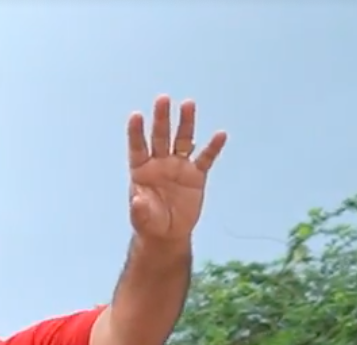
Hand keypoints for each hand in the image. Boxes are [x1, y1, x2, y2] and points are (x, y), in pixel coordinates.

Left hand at [125, 95, 226, 247]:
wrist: (168, 232)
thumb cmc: (149, 223)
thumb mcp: (142, 220)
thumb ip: (139, 210)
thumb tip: (137, 200)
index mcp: (141, 170)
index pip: (138, 147)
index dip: (136, 132)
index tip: (136, 115)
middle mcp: (160, 163)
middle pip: (160, 137)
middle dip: (162, 119)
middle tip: (163, 99)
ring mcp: (179, 166)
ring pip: (183, 140)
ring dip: (186, 123)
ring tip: (188, 104)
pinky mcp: (196, 175)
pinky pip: (206, 158)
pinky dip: (213, 147)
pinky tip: (220, 135)